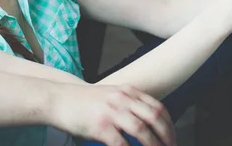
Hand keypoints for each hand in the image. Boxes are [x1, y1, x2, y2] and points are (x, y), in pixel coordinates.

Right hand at [51, 83, 175, 145]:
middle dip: (167, 137)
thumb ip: (128, 103)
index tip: (173, 138)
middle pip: (154, 118)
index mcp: (127, 91)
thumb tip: (147, 122)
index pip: (157, 107)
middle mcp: (122, 99)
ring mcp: (111, 112)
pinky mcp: (100, 127)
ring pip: (142, 131)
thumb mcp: (110, 95)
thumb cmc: (84, 101)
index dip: (169, 125)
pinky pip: (122, 144)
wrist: (58, 99)